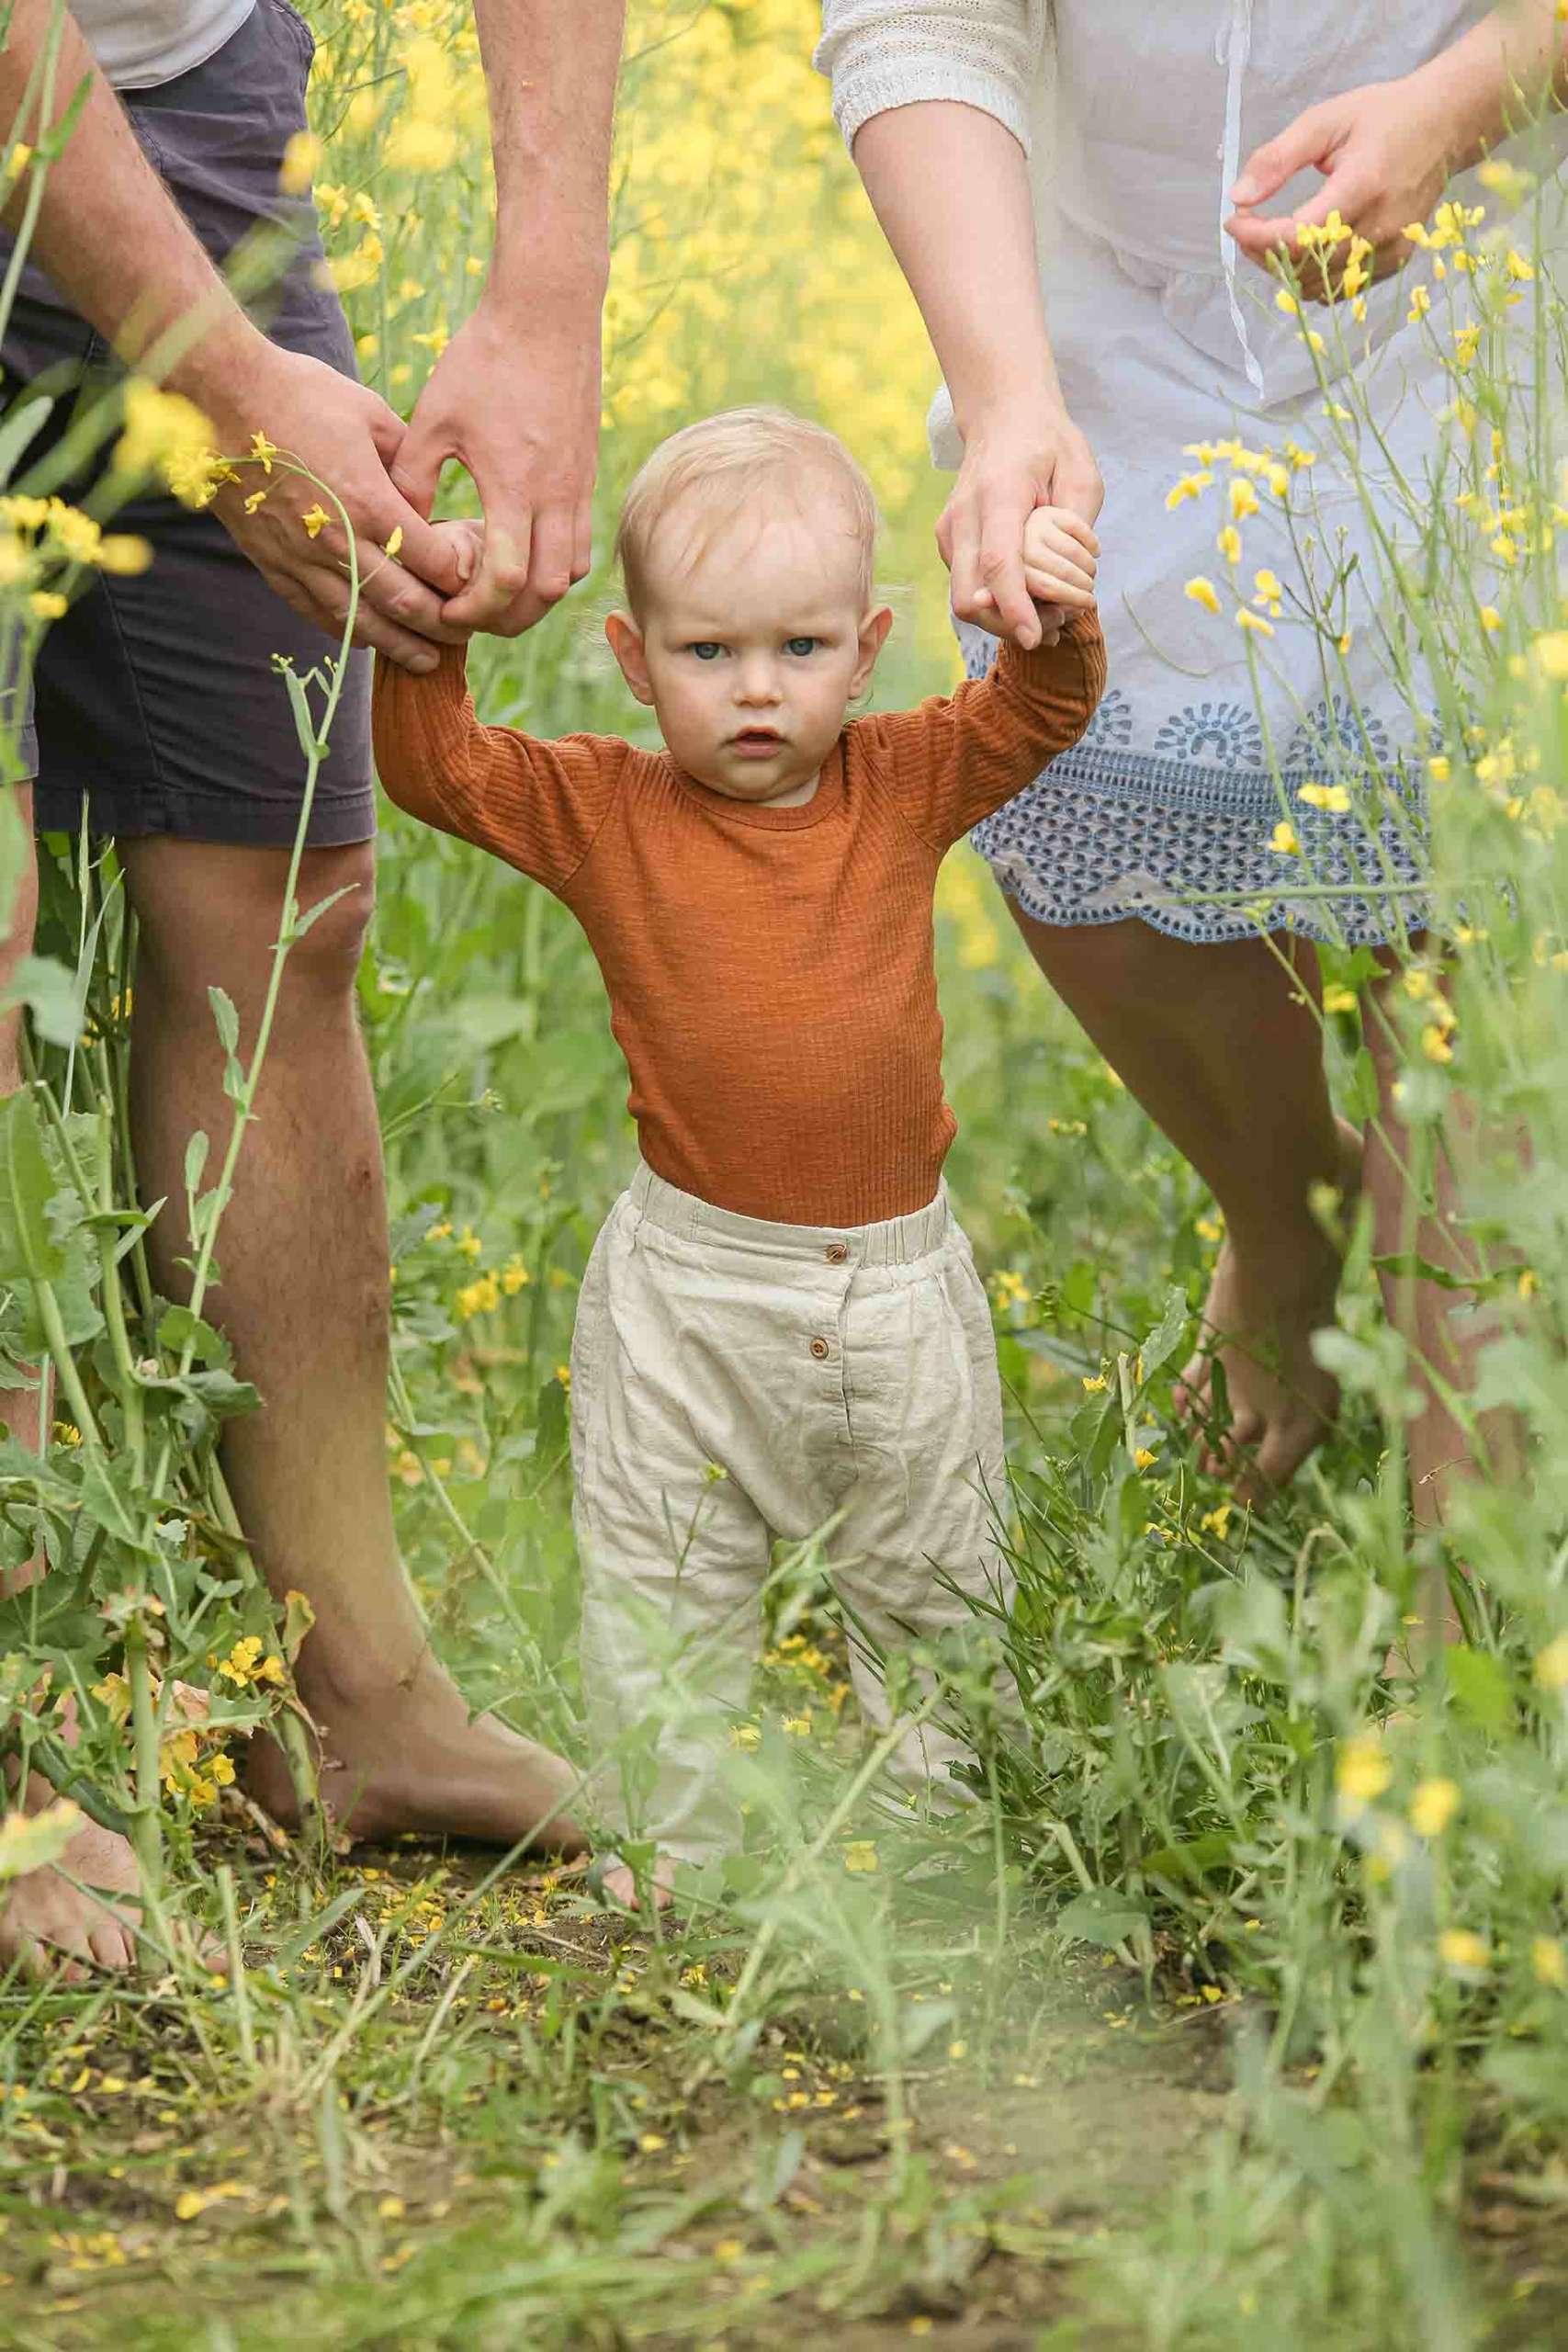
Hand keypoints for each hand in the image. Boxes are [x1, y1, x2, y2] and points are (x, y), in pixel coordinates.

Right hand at [197, 342, 472, 671]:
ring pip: (361, 621)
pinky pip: (316, 613)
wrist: (219, 396)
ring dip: (399, 646)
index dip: (460, 580)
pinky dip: (348, 632)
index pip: (432, 561)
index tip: (476, 584)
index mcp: (369, 501)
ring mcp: (302, 558)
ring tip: (426, 660)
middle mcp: (338, 540)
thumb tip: (430, 490)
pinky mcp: (273, 564)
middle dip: (440, 626)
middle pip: (403, 603)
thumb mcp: (369, 413)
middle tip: (463, 634)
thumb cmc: (298, 394)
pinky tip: (370, 640)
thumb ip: (407, 458)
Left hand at [393, 292, 600, 636]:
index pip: (506, 579)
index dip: (476, 609)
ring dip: (537, 596)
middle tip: (471, 615)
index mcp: (514, 485)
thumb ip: (412, 478)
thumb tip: (397, 529)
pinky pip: (580, 543)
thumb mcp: (432, 417)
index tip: (446, 608)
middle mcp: (556, 495)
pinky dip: (555, 566)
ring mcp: (578, 488)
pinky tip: (521, 554)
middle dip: (509, 618)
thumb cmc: (484, 358)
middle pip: (547, 593)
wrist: (548, 311)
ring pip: (572, 574)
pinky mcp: (586, 477)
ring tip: (498, 592)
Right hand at [940, 411, 1102, 649]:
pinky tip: (1030, 596)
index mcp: (998, 492)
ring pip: (966, 600)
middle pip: (970, 596)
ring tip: (1051, 612)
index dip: (1014, 606)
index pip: (997, 562)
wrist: (1003, 416)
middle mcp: (963, 515)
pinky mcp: (949, 543)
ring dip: (1005, 618)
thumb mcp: (1080, 473)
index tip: (1033, 637)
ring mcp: (949, 531)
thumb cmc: (1048, 444)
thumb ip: (1076, 526)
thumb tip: (1073, 582)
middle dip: (1009, 624)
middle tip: (1056, 623)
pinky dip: (997, 603)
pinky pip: (968, 587)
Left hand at [1226, 75, 1452, 301]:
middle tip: (1249, 226)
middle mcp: (1381, 225)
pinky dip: (1313, 276)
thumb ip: (1279, 157)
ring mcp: (1391, 248)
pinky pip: (1341, 287)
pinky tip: (1302, 249)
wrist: (1445, 125)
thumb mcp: (1327, 120)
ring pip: (1320, 285)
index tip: (1234, 221)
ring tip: (1271, 238)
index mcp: (1363, 185)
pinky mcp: (1395, 261)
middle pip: (1305, 266)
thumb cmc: (1385, 116)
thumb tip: (1239, 196)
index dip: (1257, 238)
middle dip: (1265, 253)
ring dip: (1285, 268)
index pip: (1298, 236)